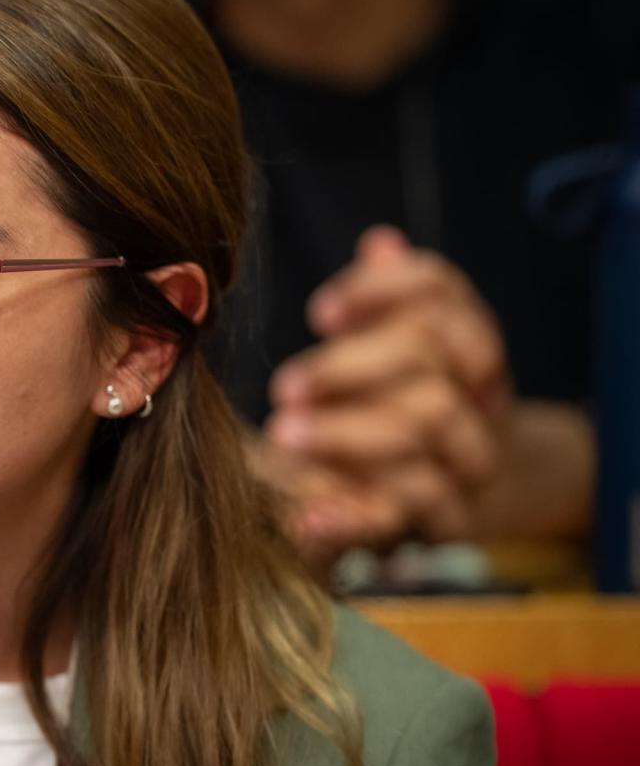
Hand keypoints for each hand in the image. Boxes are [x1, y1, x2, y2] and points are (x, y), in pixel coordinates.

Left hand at [263, 226, 511, 555]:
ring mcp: (470, 463)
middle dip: (349, 368)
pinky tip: (304, 514)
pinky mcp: (446, 523)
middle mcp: (481, 400)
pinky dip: (350, 514)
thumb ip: (393, 303)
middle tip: (284, 387)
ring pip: (425, 429)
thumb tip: (380, 242)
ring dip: (346, 431)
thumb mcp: (411, 354)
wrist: (483, 494)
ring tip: (282, 435)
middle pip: (430, 360)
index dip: (383, 292)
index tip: (319, 314)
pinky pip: (404, 513)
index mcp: (471, 348)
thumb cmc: (418, 408)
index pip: (442, 297)